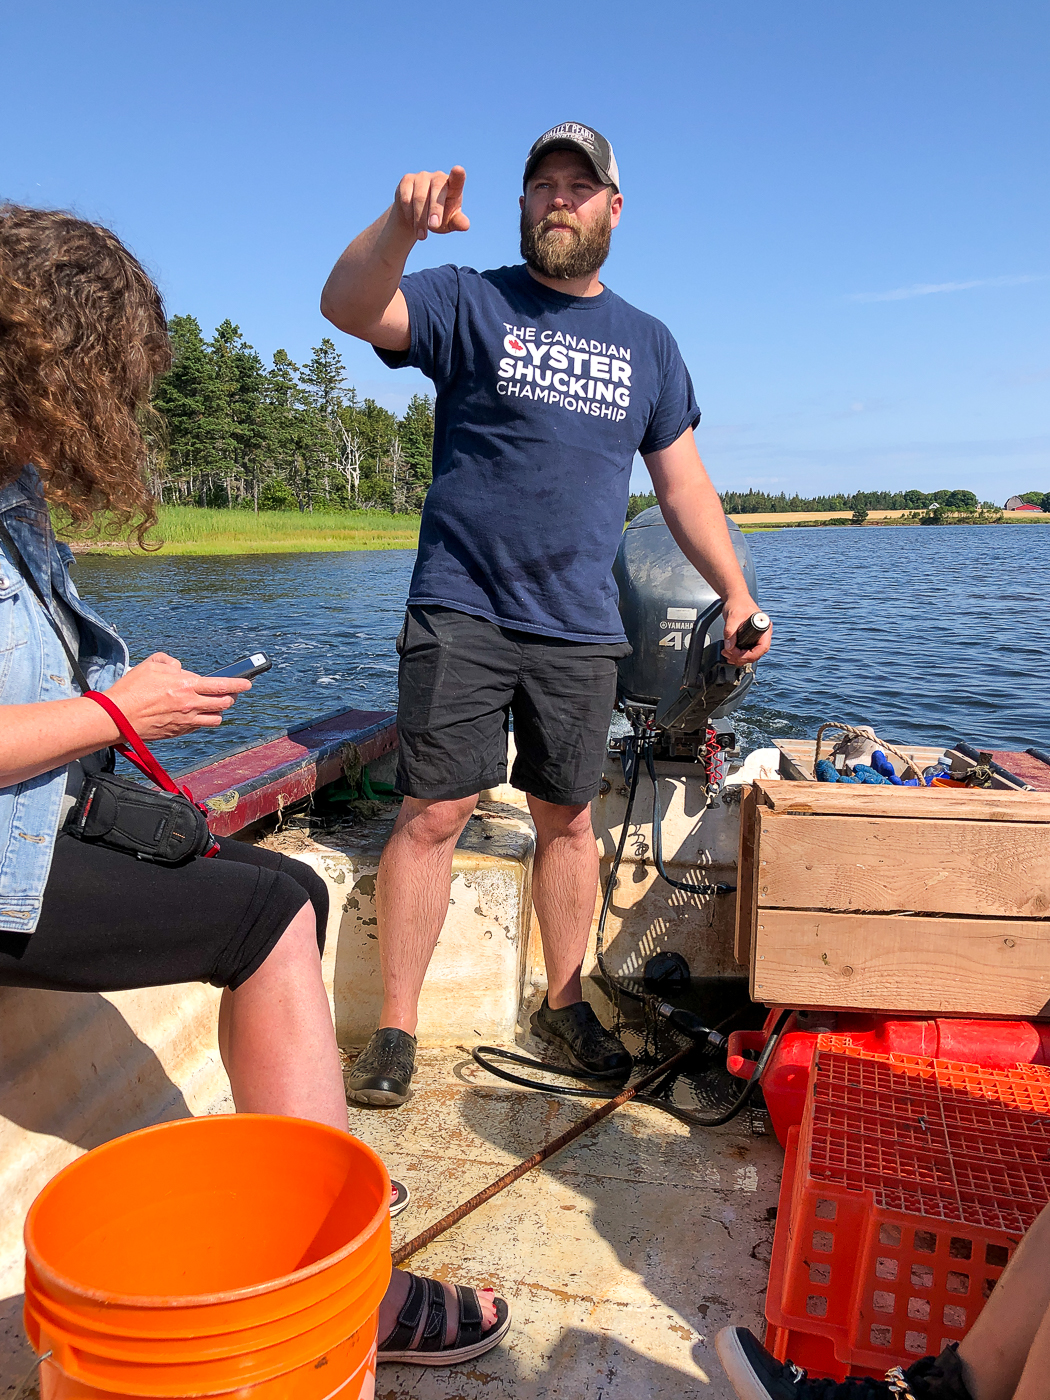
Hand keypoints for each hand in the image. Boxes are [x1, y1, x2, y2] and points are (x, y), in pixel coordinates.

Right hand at [104, 653, 250, 739]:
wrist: (116, 718)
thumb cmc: (131, 690)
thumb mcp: (150, 665)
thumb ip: (169, 662)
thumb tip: (178, 668)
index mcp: (187, 686)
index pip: (222, 685)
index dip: (239, 683)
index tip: (247, 682)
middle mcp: (190, 705)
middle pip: (224, 704)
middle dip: (232, 697)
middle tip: (231, 693)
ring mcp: (185, 721)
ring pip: (215, 719)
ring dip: (219, 711)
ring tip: (215, 705)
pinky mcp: (178, 732)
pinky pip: (199, 727)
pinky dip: (202, 721)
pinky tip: (196, 714)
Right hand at [394, 167, 469, 240]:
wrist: (415, 217)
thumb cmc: (438, 218)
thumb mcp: (449, 222)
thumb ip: (457, 222)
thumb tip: (465, 225)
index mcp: (453, 186)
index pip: (457, 179)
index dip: (457, 174)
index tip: (458, 170)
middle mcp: (438, 177)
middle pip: (437, 191)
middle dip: (435, 210)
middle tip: (434, 227)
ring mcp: (422, 177)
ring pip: (419, 198)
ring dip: (420, 219)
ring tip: (422, 236)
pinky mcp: (407, 180)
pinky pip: (406, 199)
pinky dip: (409, 214)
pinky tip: (412, 222)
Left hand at [721, 598, 771, 665]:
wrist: (735, 598)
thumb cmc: (738, 603)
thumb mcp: (733, 617)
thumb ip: (730, 632)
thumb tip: (729, 646)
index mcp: (764, 627)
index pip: (762, 647)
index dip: (751, 655)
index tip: (738, 655)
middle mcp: (762, 634)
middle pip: (756, 653)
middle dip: (742, 657)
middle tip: (729, 655)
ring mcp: (756, 637)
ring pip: (751, 654)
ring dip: (738, 658)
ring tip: (727, 654)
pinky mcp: (750, 638)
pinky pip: (746, 650)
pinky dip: (737, 654)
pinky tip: (729, 653)